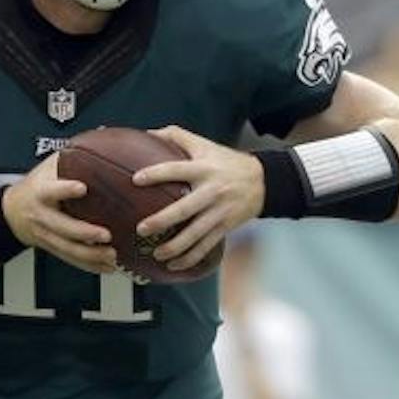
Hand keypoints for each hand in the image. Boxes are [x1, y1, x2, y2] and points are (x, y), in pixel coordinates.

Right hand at [3, 151, 116, 274]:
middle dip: (83, 233)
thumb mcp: (48, 166)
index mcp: (40, 192)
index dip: (64, 189)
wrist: (11, 212)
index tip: (81, 187)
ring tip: (112, 256)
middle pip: (61, 227)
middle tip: (105, 234)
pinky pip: (71, 260)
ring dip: (91, 255)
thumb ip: (72, 155)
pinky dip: (90, 266)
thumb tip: (102, 133)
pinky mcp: (52, 248)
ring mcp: (46, 235)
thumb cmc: (37, 185)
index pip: (51, 190)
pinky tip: (109, 268)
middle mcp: (42, 216)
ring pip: (68, 249)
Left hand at [133, 126, 262, 273]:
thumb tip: (148, 132)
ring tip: (156, 254)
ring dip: (174, 247)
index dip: (156, 174)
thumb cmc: (226, 162)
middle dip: (162, 221)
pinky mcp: (225, 227)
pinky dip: (190, 259)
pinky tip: (174, 266)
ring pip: (195, 234)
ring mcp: (218, 212)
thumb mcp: (205, 145)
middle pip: (184, 209)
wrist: (263, 181)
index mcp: (203, 169)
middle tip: (142, 229)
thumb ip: (177, 137)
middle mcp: (211, 191)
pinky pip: (206, 247)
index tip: (136, 180)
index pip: (176, 170)